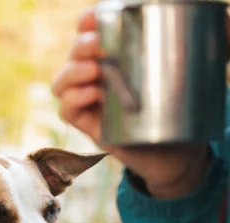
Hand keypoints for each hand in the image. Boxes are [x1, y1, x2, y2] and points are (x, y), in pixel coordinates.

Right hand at [51, 8, 214, 198]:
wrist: (179, 154)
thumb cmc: (187, 110)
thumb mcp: (201, 73)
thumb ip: (217, 45)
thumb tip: (228, 19)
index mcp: (118, 56)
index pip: (93, 32)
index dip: (88, 21)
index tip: (94, 15)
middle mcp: (99, 75)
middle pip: (74, 53)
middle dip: (81, 44)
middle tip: (99, 45)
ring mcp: (91, 101)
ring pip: (62, 81)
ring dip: (71, 71)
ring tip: (93, 71)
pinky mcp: (90, 125)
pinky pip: (66, 110)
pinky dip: (72, 99)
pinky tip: (92, 95)